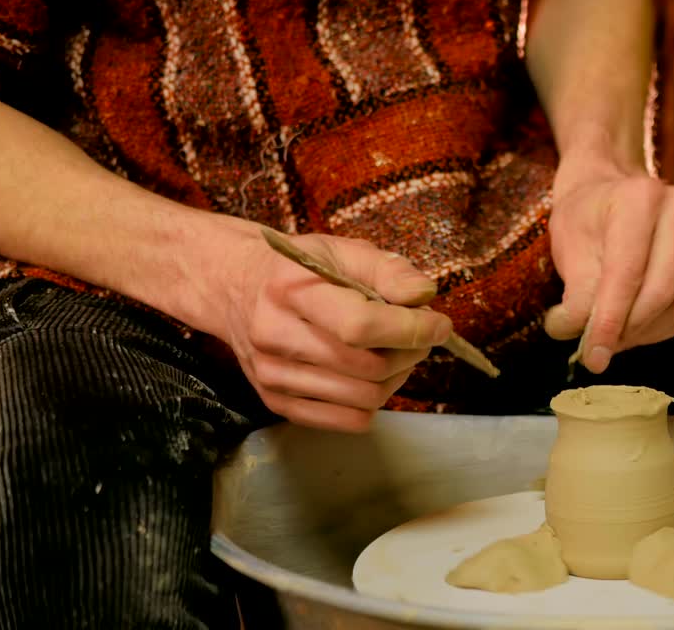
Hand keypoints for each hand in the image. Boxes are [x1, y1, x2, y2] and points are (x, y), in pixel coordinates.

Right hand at [216, 232, 451, 431]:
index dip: (411, 329)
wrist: (234, 288)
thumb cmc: (298, 268)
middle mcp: (274, 336)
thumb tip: (424, 297)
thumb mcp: (342, 250)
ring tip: (396, 353)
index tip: (439, 324)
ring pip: (363, 398)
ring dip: (396, 378)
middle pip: (368, 368)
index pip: (360, 326)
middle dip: (410, 353)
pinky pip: (346, 421)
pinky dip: (372, 403)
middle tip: (419, 336)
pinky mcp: (275, 402)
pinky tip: (372, 377)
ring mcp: (272, 375)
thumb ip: (388, 270)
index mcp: (291, 291)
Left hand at [545, 166, 673, 373]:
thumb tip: (586, 343)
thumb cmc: (585, 218)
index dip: (609, 321)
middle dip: (626, 332)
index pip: (627, 273)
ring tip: (612, 336)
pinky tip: (635, 327)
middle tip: (597, 349)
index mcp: (641, 197)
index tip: (592, 357)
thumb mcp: (568, 247)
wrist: (610, 195)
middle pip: (660, 293)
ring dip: (642, 334)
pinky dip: (660, 330)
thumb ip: (577, 296)